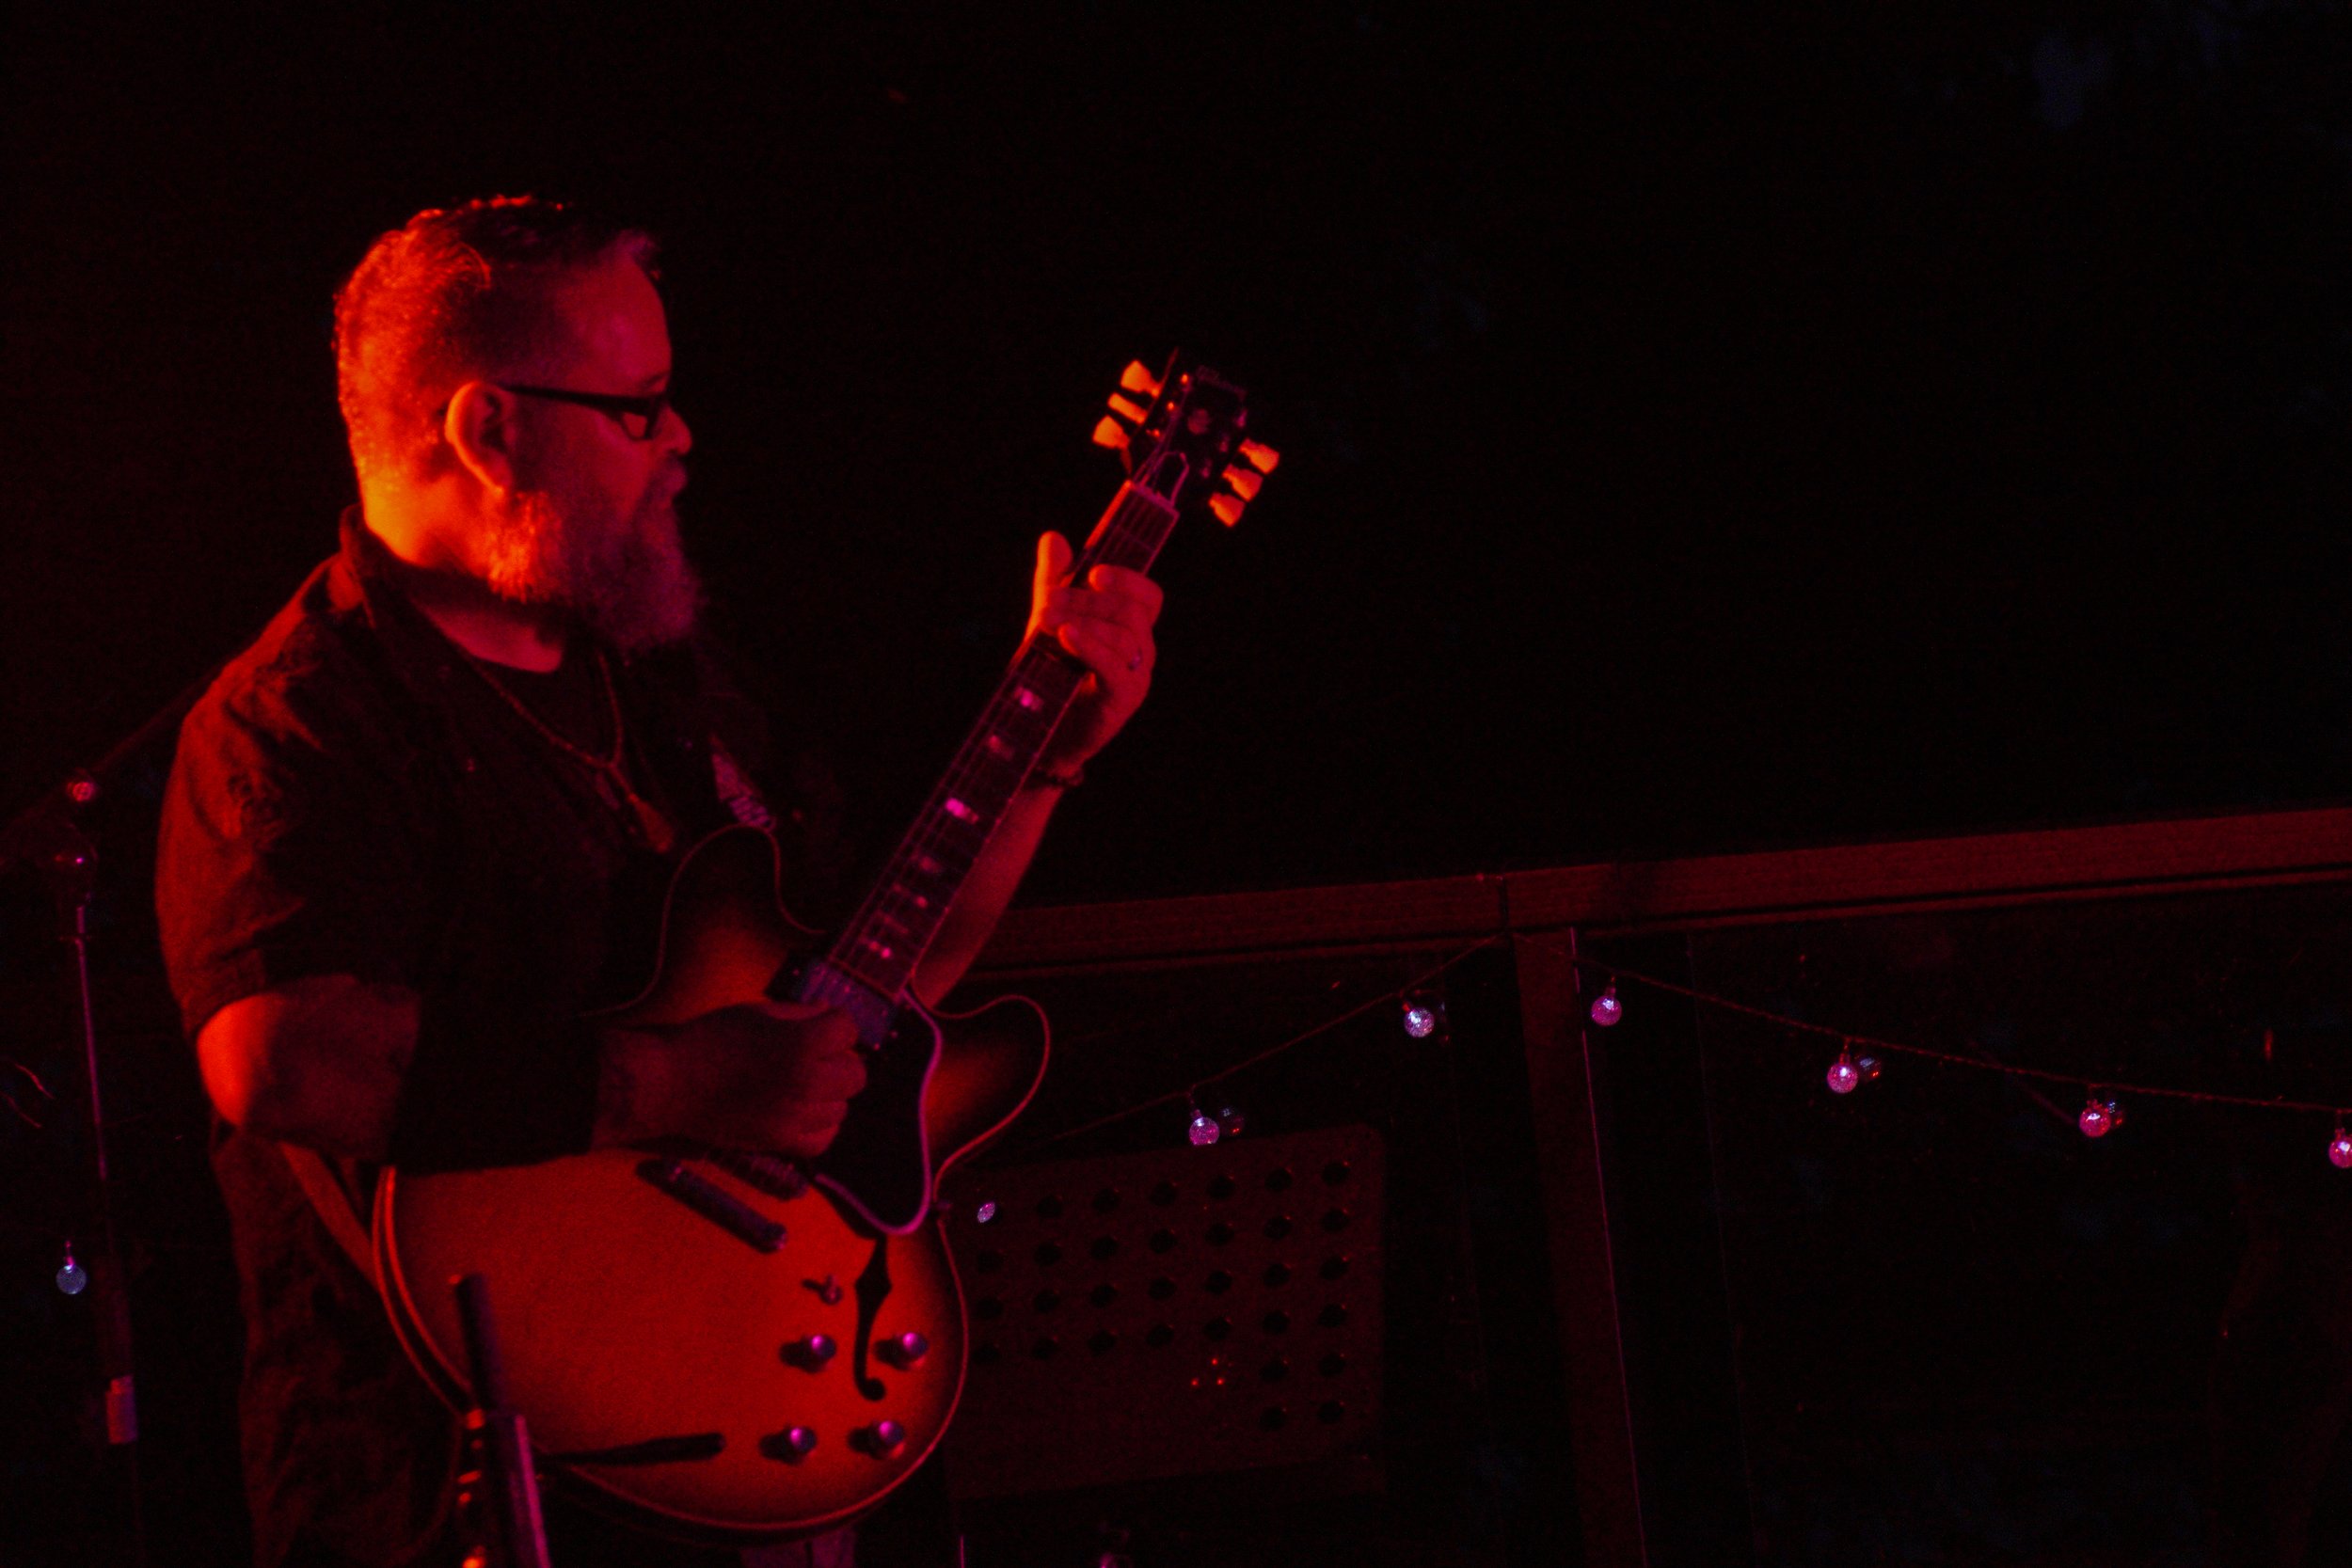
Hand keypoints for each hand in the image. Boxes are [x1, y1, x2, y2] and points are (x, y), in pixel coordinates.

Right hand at [594, 1001, 865, 1158]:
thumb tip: (828, 1012)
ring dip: (829, 1092)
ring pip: (842, 1106)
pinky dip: (820, 1125)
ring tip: (802, 1082)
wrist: (671, 1084)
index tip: (816, 1024)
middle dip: (838, 1059)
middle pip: (856, 1072)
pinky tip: (803, 1110)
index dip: (834, 1023)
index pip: (848, 1029)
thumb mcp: (759, 1013)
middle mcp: (807, 1083)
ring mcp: (796, 1117)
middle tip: (812, 1054)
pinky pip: (823, 1139)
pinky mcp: (780, 1142)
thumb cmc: (710, 1039)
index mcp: (803, 1044)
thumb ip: (801, 1014)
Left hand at [1026, 531, 1162, 769]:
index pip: (1148, 595)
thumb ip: (1053, 581)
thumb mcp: (1049, 620)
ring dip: (1081, 620)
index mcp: (1131, 628)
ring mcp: (1138, 676)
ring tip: (1043, 621)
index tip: (1094, 571)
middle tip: (1046, 601)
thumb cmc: (1051, 673)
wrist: (1040, 732)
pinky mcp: (1124, 699)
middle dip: (1086, 599)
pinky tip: (1066, 636)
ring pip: (1124, 634)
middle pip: (1130, 610)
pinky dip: (1090, 646)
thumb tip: (1053, 537)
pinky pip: (1116, 666)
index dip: (1128, 578)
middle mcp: (1142, 650)